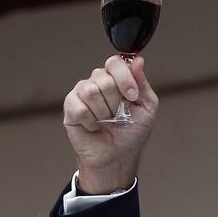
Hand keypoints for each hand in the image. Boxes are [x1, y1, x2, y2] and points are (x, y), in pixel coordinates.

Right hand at [62, 54, 158, 193]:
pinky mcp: (70, 106)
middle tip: (118, 116)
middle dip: (116, 103)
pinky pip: (80, 108)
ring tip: (106, 122)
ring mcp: (82, 92)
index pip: (116, 62)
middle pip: (104, 79)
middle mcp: (98, 81)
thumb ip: (142, 83)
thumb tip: (138, 60)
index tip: (132, 97)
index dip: (124, 78)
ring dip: (104, 113)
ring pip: (91, 91)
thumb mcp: (147, 108)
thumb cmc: (132, 132)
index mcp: (117, 78)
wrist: (118, 155)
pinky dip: (91, 122)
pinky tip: (94, 126)